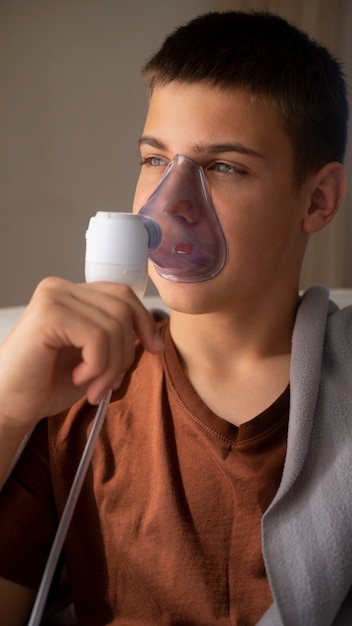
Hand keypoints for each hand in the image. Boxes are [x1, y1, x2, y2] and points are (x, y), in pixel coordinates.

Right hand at [0, 277, 163, 429]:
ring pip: (114, 326)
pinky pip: (98, 338)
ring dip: (111, 367)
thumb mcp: (92, 357)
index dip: (144, 321)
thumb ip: (116, 339)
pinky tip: (78, 379)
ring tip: (94, 388)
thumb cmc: (46, 384)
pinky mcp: (48, 314)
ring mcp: (53, 297)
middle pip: (123, 308)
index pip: (122, 294)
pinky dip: (97, 367)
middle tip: (110, 383)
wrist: (9, 406)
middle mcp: (60, 287)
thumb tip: (151, 337)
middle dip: (126, 352)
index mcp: (71, 293)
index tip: (154, 349)